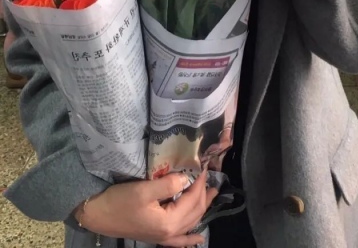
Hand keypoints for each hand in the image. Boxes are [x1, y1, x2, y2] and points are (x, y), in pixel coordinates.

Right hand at [74, 171, 217, 246]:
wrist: (97, 216)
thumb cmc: (119, 202)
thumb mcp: (143, 190)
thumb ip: (168, 185)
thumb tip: (186, 179)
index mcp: (169, 221)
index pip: (192, 199)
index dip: (200, 182)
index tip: (204, 166)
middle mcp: (170, 232)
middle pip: (195, 211)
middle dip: (204, 193)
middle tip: (209, 176)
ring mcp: (164, 237)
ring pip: (191, 222)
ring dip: (202, 207)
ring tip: (212, 194)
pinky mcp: (157, 237)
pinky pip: (180, 241)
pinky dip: (191, 238)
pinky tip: (198, 238)